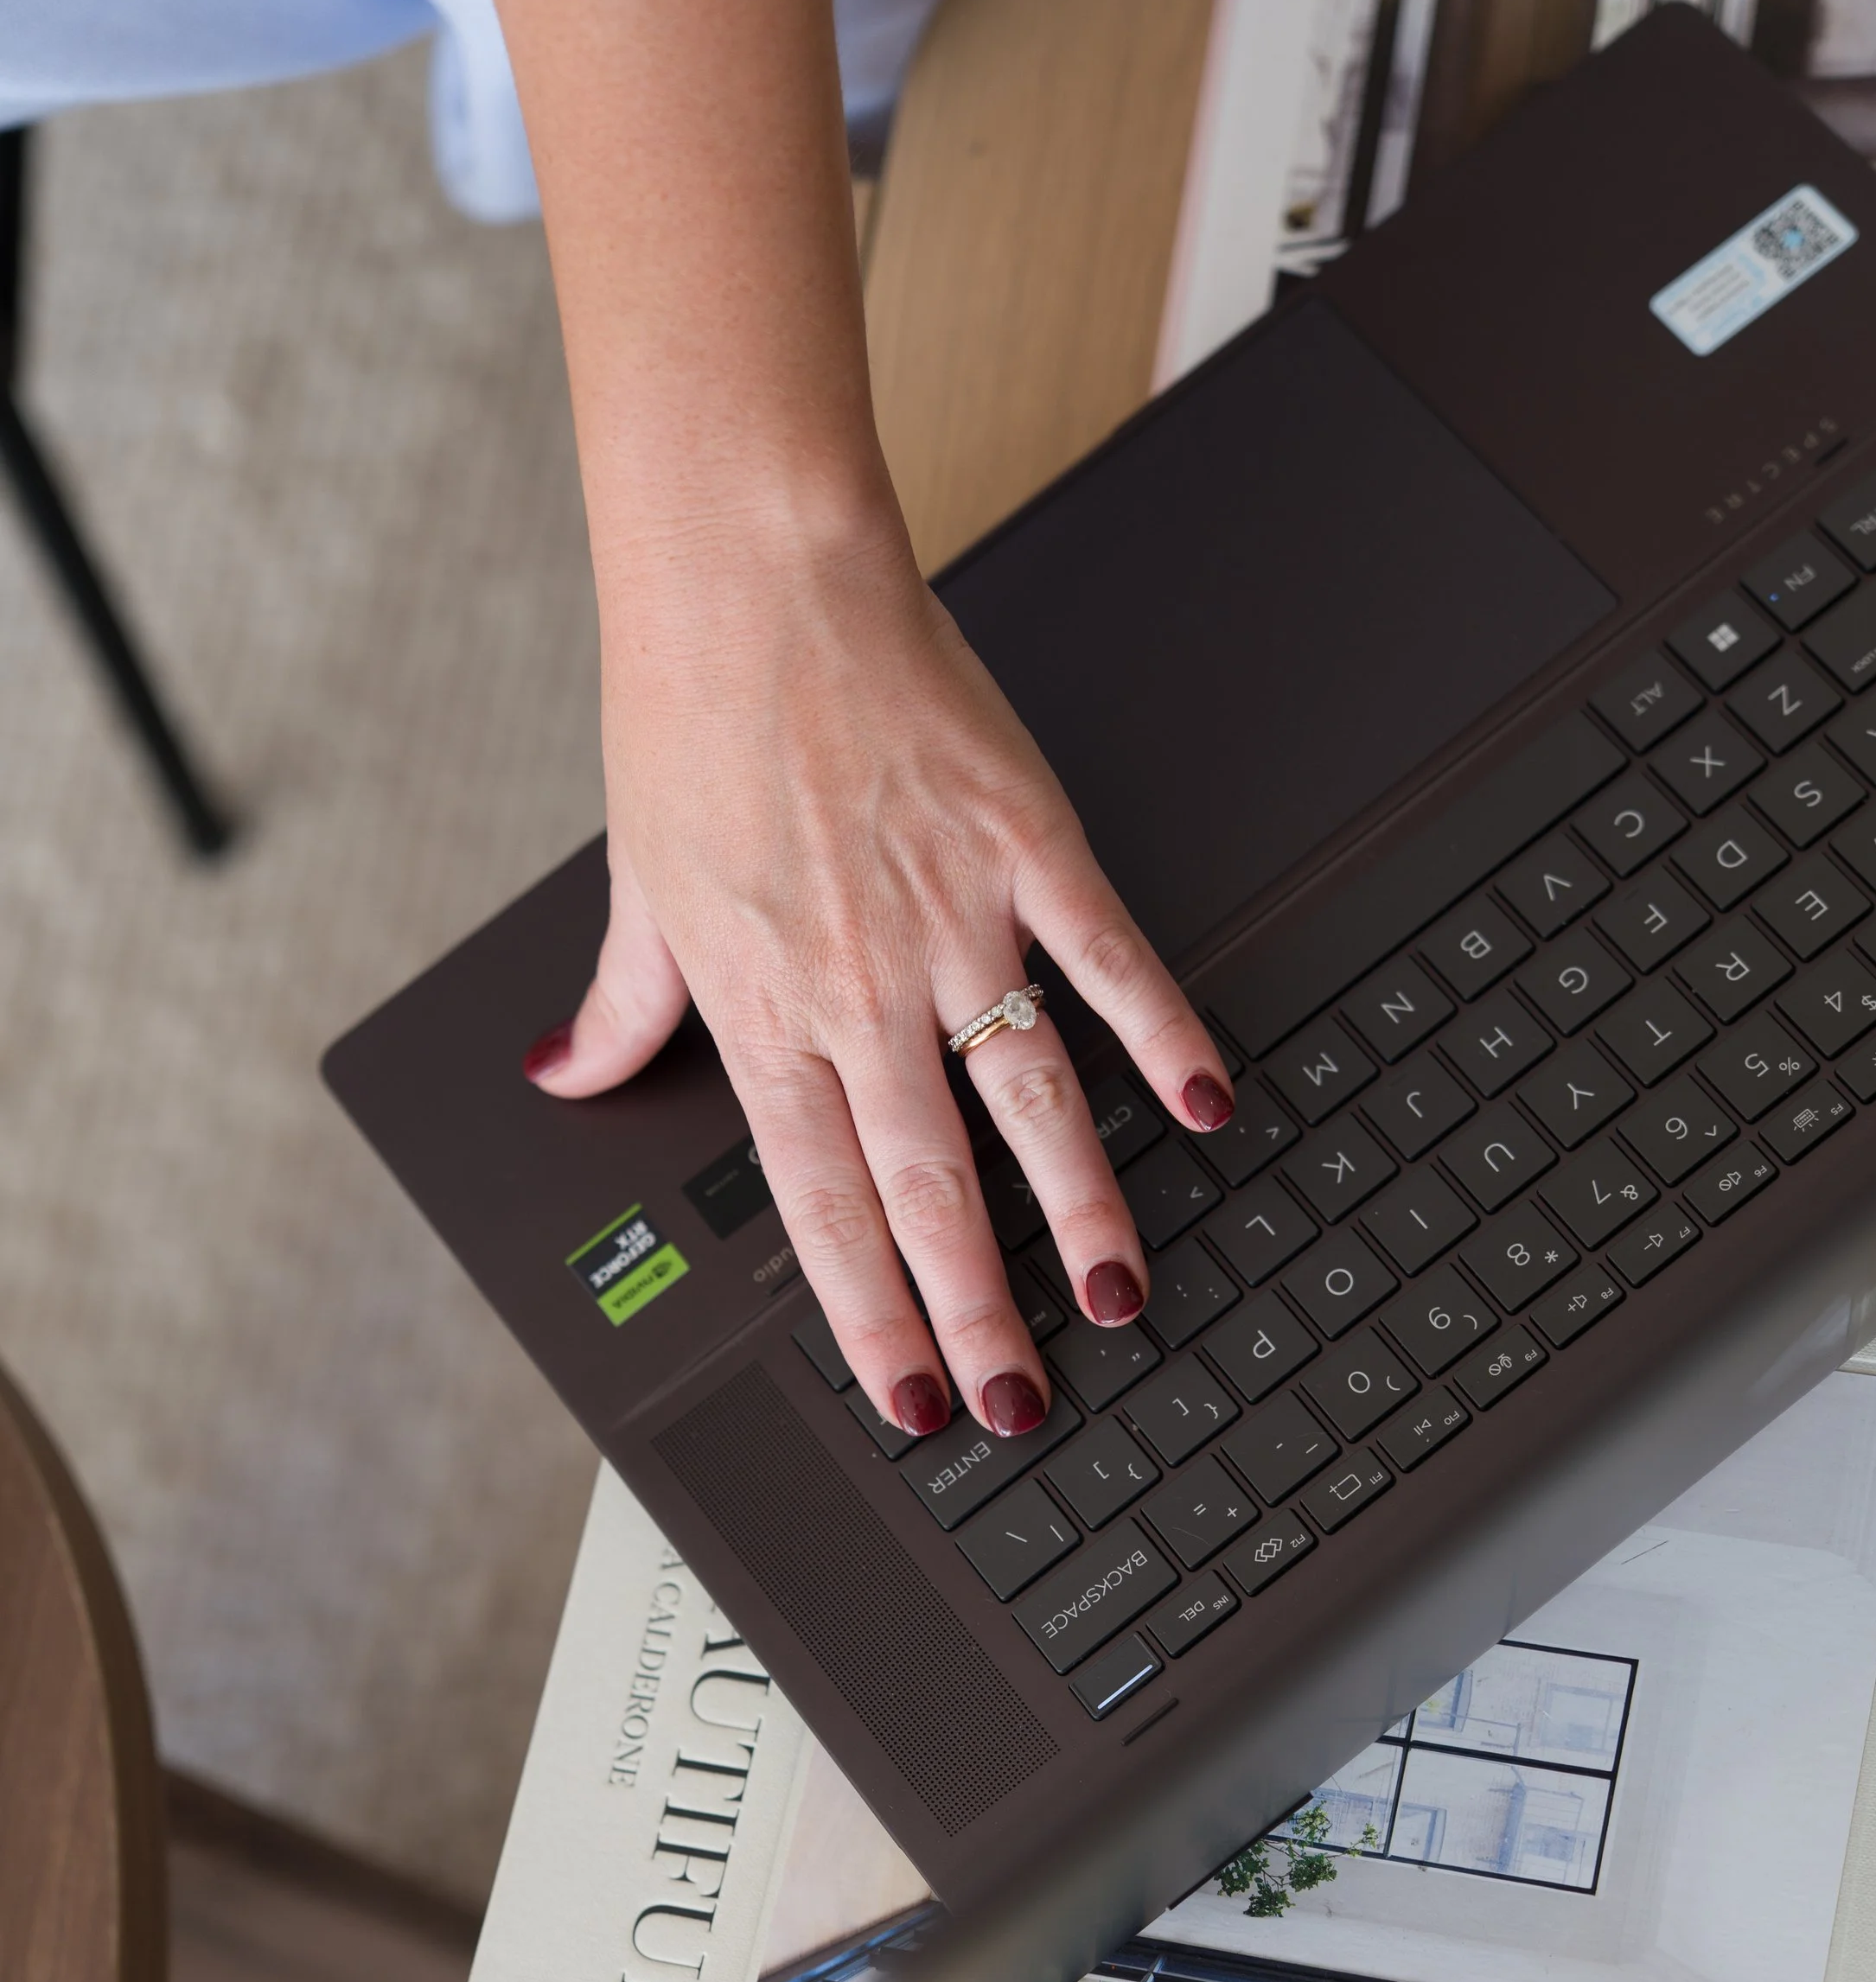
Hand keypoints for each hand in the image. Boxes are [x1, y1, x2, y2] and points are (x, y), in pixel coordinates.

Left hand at [523, 503, 1234, 1439]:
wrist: (752, 579)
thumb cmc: (689, 721)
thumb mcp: (637, 885)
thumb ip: (620, 1006)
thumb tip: (564, 1071)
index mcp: (765, 1012)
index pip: (821, 1206)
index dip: (867, 1317)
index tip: (906, 1400)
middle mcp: (859, 987)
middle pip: (928, 1188)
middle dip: (976, 1315)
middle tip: (1019, 1403)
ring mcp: (951, 919)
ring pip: (1027, 1102)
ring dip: (1078, 1212)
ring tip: (1116, 1297)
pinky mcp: (1024, 845)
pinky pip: (1105, 960)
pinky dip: (1161, 1034)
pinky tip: (1205, 1104)